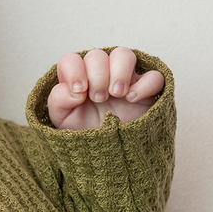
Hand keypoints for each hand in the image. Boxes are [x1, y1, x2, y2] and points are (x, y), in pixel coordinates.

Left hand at [47, 47, 163, 129]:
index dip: (74, 70)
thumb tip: (73, 90)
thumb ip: (58, 99)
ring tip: (117, 94)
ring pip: (124, 55)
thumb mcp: (62, 119)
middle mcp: (100, 75)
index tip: (79, 92)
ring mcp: (125, 80)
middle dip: (97, 75)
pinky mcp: (147, 91)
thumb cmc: (84, 133)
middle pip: (98, 55)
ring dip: (119, 71)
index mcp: (78, 80)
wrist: (107, 157)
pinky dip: (144, 84)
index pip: (71, 60)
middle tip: (98, 98)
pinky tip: (132, 98)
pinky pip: (154, 76)